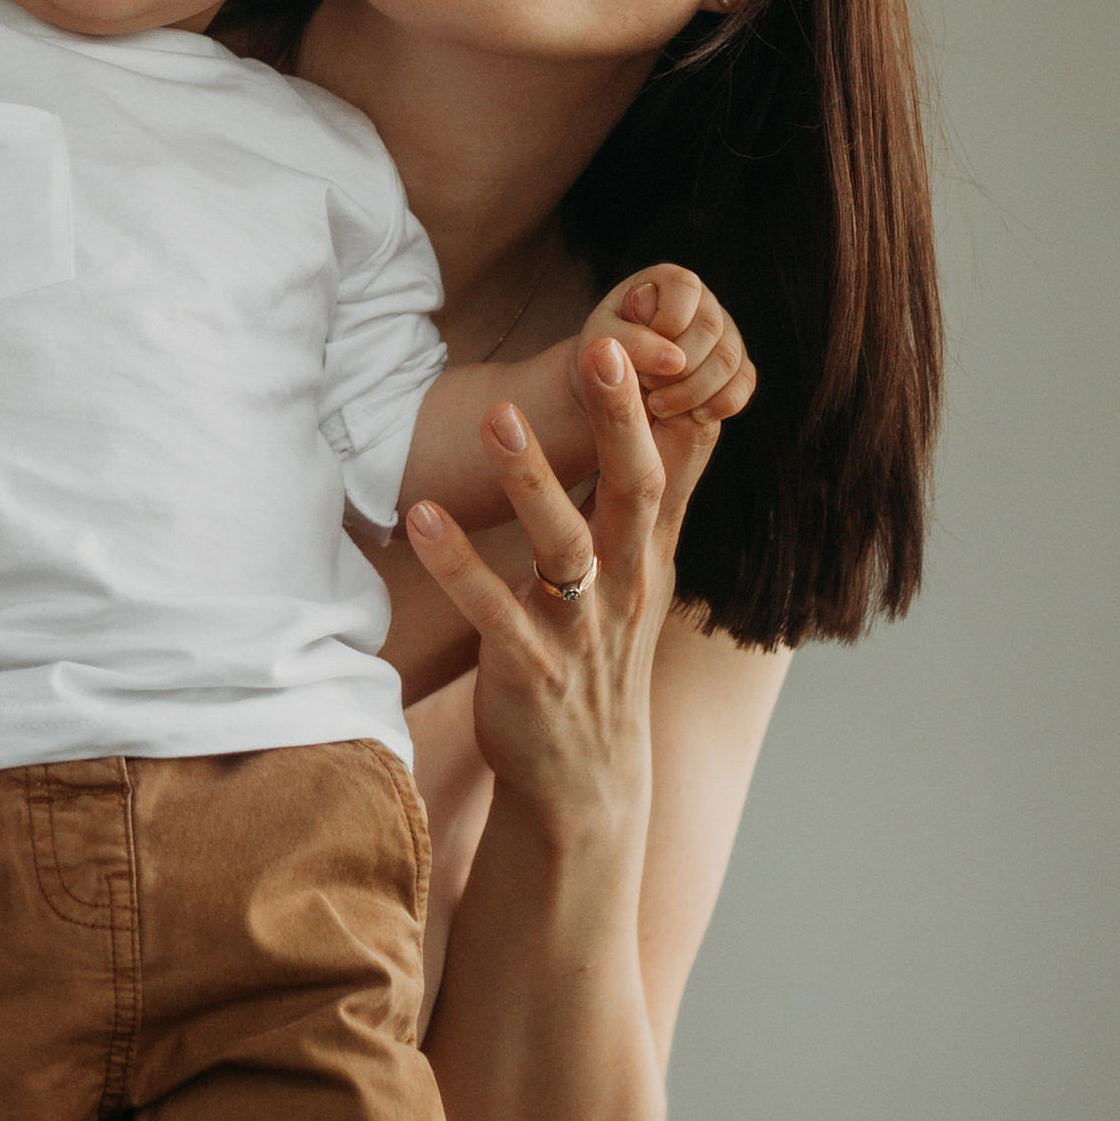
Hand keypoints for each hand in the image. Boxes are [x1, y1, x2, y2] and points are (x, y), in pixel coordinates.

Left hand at [404, 343, 721, 845]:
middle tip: (598, 349)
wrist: (586, 783)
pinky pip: (491, 610)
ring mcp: (579, 631)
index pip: (664, 467)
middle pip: (632, 491)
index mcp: (647, 557)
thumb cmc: (604, 656)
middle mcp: (624, 587)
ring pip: (564, 546)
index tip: (640, 337)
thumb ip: (667, 496)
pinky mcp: (528, 669)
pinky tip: (419, 517)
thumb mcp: (645, 574)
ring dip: (532, 480)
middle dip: (618, 420)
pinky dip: (457, 563)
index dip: (654, 405)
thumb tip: (701, 413)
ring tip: (496, 417)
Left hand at [579, 263, 753, 421]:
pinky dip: (721, 403)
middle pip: (711, 327)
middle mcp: (703, 302)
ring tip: (659, 406)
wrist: (616, 385)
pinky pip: (744, 382)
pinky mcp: (736, 366)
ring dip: (694, 389)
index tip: (640, 352)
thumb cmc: (605, 352)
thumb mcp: (602, 341)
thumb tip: (675, 360)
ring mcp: (725, 333)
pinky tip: (694, 416)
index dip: (666, 323)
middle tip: (647, 386)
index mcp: (668, 282)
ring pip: (729, 358)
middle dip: (678, 365)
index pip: (685, 287)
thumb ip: (631, 342)